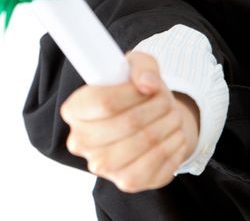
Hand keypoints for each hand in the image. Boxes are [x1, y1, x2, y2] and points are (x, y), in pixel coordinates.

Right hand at [60, 51, 199, 192]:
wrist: (146, 121)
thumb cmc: (135, 89)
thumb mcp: (137, 65)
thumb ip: (142, 67)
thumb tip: (147, 84)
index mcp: (75, 110)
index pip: (103, 102)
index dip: (131, 92)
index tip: (149, 86)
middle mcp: (81, 142)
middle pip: (127, 123)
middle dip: (156, 107)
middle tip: (167, 100)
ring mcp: (102, 166)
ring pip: (144, 143)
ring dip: (168, 125)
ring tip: (174, 114)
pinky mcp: (125, 183)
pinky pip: (157, 165)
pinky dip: (172, 146)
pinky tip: (174, 134)